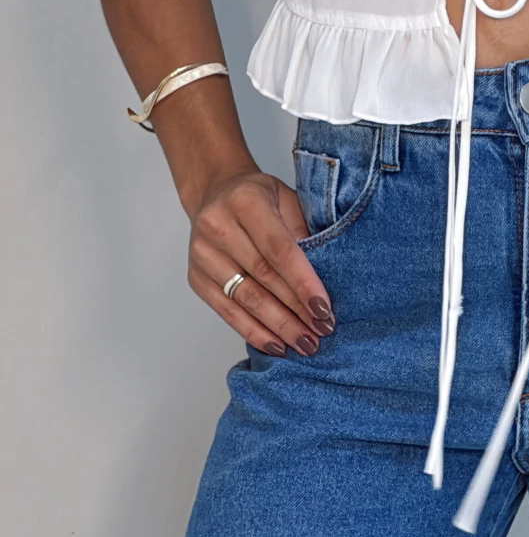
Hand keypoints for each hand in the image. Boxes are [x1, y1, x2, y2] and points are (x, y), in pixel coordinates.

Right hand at [186, 167, 335, 357]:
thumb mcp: (286, 197)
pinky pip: (227, 312)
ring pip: (246, 299)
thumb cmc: (257, 196)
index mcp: (245, 201)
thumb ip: (303, 229)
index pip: (278, 249)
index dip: (302, 282)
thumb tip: (321, 275)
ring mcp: (203, 255)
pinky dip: (253, 331)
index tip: (324, 309)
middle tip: (321, 332)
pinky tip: (276, 344)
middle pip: (263, 278)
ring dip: (278, 326)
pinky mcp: (196, 278)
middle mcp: (218, 227)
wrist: (214, 192)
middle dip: (296, 310)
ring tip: (304, 343)